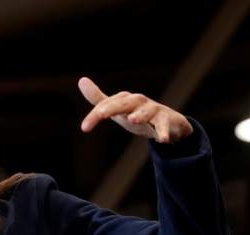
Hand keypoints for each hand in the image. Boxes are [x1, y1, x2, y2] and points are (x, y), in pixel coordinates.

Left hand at [78, 77, 192, 143]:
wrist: (168, 122)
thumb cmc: (137, 114)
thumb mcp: (116, 107)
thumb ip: (98, 98)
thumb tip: (81, 80)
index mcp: (124, 100)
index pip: (106, 106)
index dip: (95, 116)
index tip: (85, 128)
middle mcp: (138, 102)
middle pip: (125, 103)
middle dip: (113, 108)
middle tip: (102, 114)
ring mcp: (153, 110)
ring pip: (147, 111)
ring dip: (140, 115)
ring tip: (133, 120)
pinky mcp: (166, 120)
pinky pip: (164, 126)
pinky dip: (164, 132)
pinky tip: (162, 140)